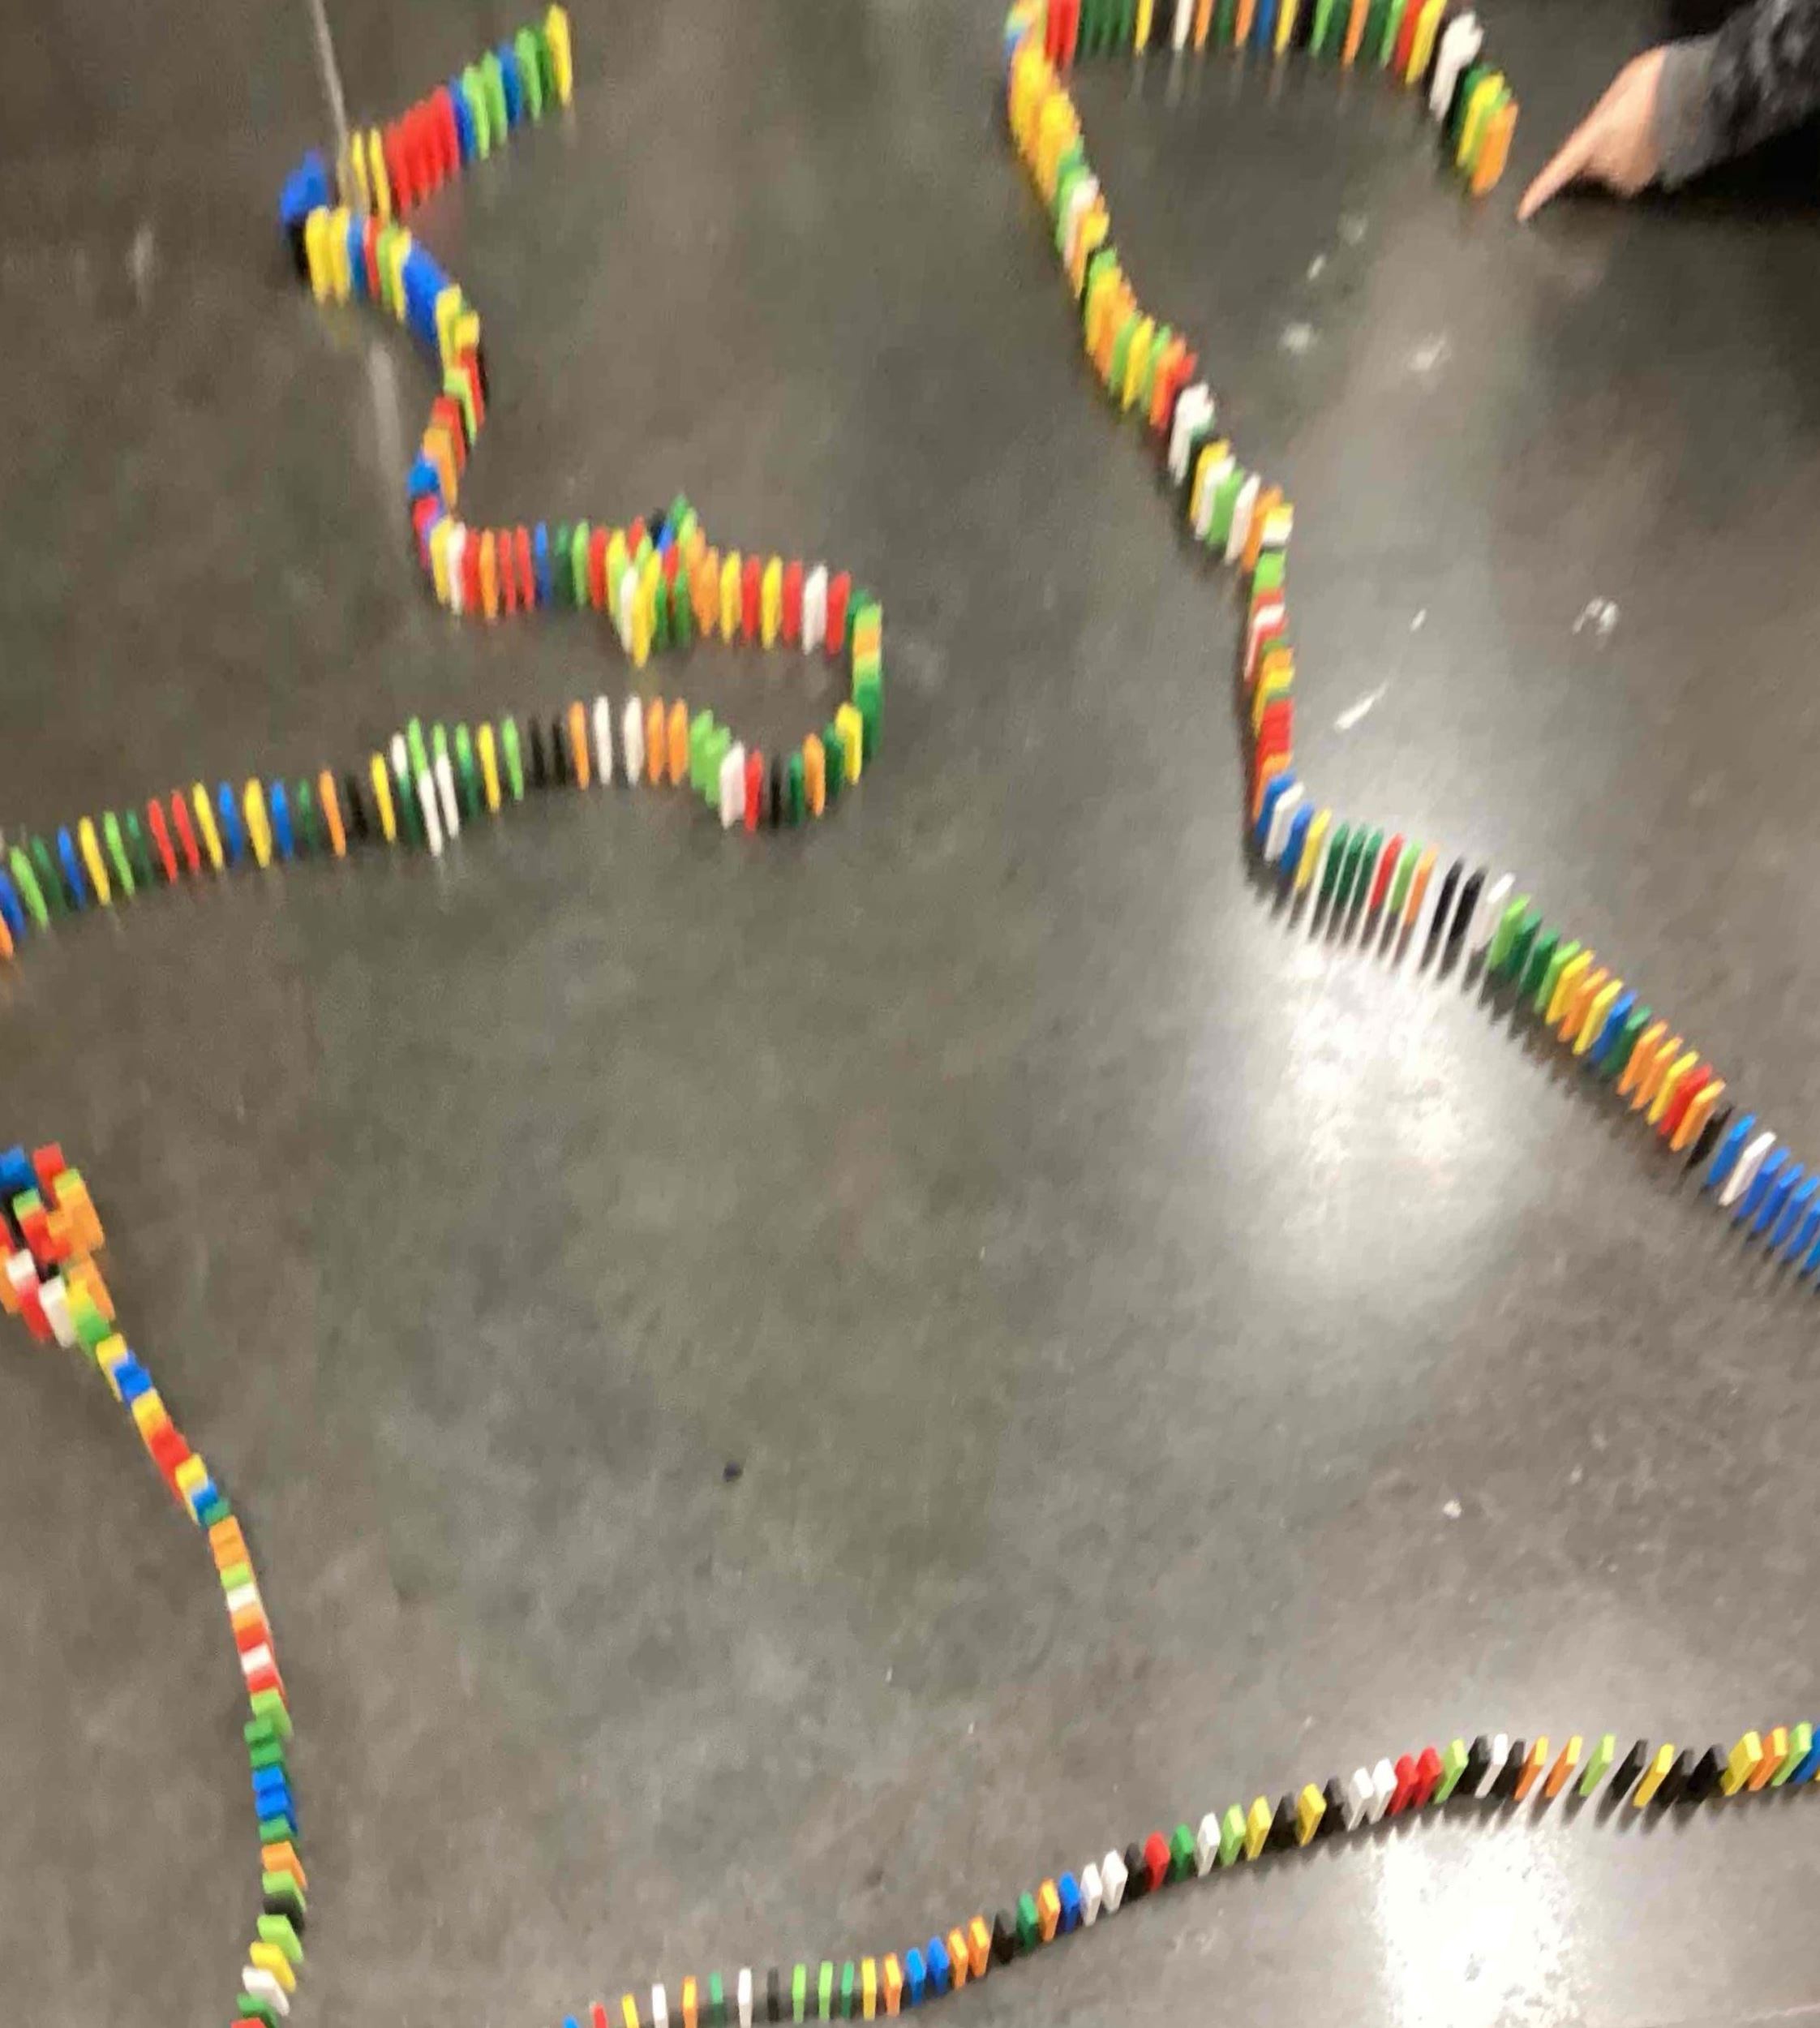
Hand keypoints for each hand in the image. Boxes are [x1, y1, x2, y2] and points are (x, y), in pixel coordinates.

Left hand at [1518, 49, 1667, 220]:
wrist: (1699, 92)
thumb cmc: (1656, 82)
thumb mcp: (1616, 94)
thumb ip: (1597, 122)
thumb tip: (1589, 143)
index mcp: (1595, 138)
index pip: (1560, 170)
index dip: (1541, 191)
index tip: (1524, 211)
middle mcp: (1608, 164)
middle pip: (1587, 170)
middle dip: (1592, 157)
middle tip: (1614, 129)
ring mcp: (1627, 175)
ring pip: (1608, 173)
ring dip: (1614, 159)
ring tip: (1635, 132)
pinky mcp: (1645, 181)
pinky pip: (1628, 176)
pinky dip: (1631, 163)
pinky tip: (1646, 143)